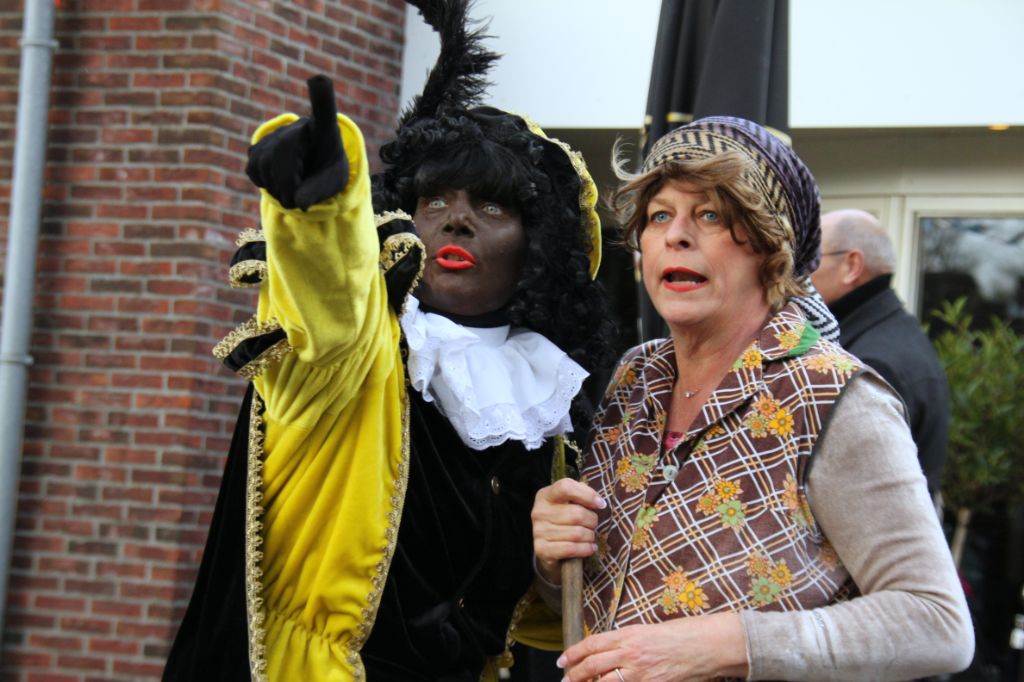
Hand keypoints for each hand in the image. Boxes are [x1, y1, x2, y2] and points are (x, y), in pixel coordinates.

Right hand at [245, 74, 348, 209]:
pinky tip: (277, 183)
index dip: (322, 96)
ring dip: (275, 187)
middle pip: (282, 151)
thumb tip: (298, 203)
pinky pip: (253, 168)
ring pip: (264, 162)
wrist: (314, 171)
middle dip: (286, 182)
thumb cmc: (328, 172)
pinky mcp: (259, 146)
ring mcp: (277, 134)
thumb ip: (318, 192)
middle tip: (296, 203)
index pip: (324, 112)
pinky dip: (264, 183)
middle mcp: (299, 126)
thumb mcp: (333, 182)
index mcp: (325, 131)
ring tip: (290, 194)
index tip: (320, 79)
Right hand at [531, 478, 604, 583]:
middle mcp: (539, 512)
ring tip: (590, 537)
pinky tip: (590, 548)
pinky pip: (571, 548)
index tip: (600, 504)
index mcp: (545, 495)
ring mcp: (539, 531)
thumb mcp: (570, 502)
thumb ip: (582, 494)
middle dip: (592, 521)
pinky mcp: (542, 549)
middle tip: (594, 525)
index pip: (566, 487)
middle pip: (576, 514)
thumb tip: (599, 502)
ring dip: (590, 537)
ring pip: (577, 533)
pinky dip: (585, 549)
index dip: (587, 495)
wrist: (549, 548)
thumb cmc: (564, 520)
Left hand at [556, 613, 748, 681]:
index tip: (563, 660)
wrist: (705, 645)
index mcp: (628, 634)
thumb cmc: (680, 634)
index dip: (573, 653)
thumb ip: (626, 641)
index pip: (591, 644)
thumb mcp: (648, 630)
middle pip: (592, 665)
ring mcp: (640, 672)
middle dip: (574, 675)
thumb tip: (607, 651)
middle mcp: (630, 652)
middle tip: (565, 680)